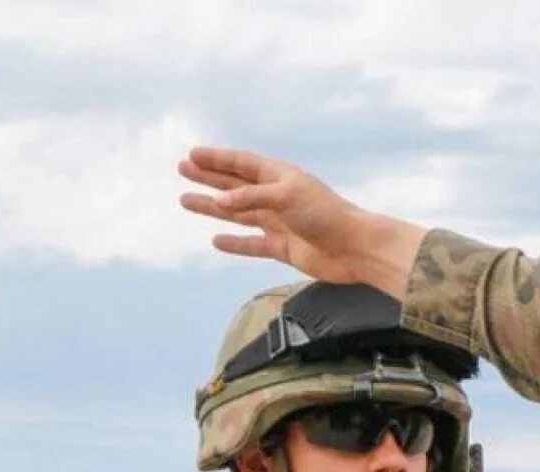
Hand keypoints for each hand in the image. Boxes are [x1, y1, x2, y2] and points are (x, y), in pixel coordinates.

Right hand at [177, 147, 424, 297]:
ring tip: (185, 201)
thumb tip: (221, 202)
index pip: (242, 163)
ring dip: (212, 207)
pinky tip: (217, 240)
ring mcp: (279, 223)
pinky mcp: (284, 248)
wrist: (356, 249)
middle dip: (209, 177)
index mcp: (280, 177)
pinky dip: (235, 242)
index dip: (217, 159)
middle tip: (182, 170)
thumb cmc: (327, 215)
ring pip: (238, 214)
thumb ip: (252, 197)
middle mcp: (277, 198)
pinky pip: (252, 244)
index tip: (192, 155)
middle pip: (235, 185)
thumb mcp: (287, 196)